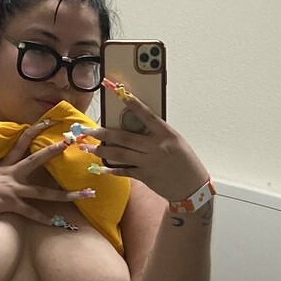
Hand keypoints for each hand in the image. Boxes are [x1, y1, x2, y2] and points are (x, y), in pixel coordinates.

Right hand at [0, 119, 96, 230]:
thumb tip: (1, 166)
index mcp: (5, 164)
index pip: (21, 141)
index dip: (35, 129)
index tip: (49, 120)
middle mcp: (11, 174)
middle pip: (37, 160)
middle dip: (53, 151)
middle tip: (70, 144)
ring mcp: (12, 189)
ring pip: (43, 192)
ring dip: (65, 195)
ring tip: (83, 194)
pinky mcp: (10, 204)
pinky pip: (31, 213)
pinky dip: (43, 219)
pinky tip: (56, 223)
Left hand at [96, 81, 208, 202]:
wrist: (193, 187)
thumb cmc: (186, 162)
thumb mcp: (176, 142)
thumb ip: (158, 133)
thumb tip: (135, 126)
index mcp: (166, 134)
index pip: (146, 115)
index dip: (132, 103)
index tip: (119, 92)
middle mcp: (156, 147)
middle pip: (124, 137)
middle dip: (103, 134)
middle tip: (87, 130)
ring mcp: (149, 163)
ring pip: (120, 154)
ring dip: (102, 151)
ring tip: (88, 147)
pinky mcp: (145, 176)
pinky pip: (125, 171)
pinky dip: (112, 169)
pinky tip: (101, 167)